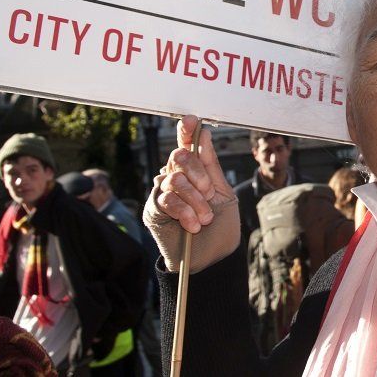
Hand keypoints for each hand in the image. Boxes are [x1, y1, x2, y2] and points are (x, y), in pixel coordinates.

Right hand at [143, 115, 239, 271]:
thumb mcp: (223, 192)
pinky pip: (166, 199)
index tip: (192, 119)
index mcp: (195, 171)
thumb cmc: (219, 226)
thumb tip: (203, 133)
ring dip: (195, 200)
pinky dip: (184, 212)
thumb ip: (212, 165)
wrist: (212, 257)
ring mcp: (163, 192)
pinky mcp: (153, 209)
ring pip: (175, 179)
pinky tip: (193, 225)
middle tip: (208, 194)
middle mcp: (176, 176)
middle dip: (199, 175)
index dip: (187, 130)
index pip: (187, 145)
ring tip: (204, 218)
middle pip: (180, 157)